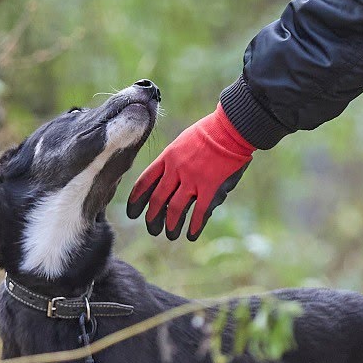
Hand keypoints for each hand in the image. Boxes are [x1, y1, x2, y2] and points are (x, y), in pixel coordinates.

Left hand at [127, 104, 253, 239]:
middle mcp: (176, 170)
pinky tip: (191, 234)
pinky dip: (195, 225)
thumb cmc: (210, 131)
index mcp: (167, 157)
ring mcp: (192, 179)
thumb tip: (168, 177)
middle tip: (151, 228)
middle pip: (158, 199)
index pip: (145, 181)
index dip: (137, 199)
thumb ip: (174, 159)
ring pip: (175, 208)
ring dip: (171, 224)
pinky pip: (199, 211)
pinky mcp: (210, 187)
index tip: (132, 212)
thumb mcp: (183, 141)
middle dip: (152, 217)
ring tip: (170, 234)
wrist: (230, 128)